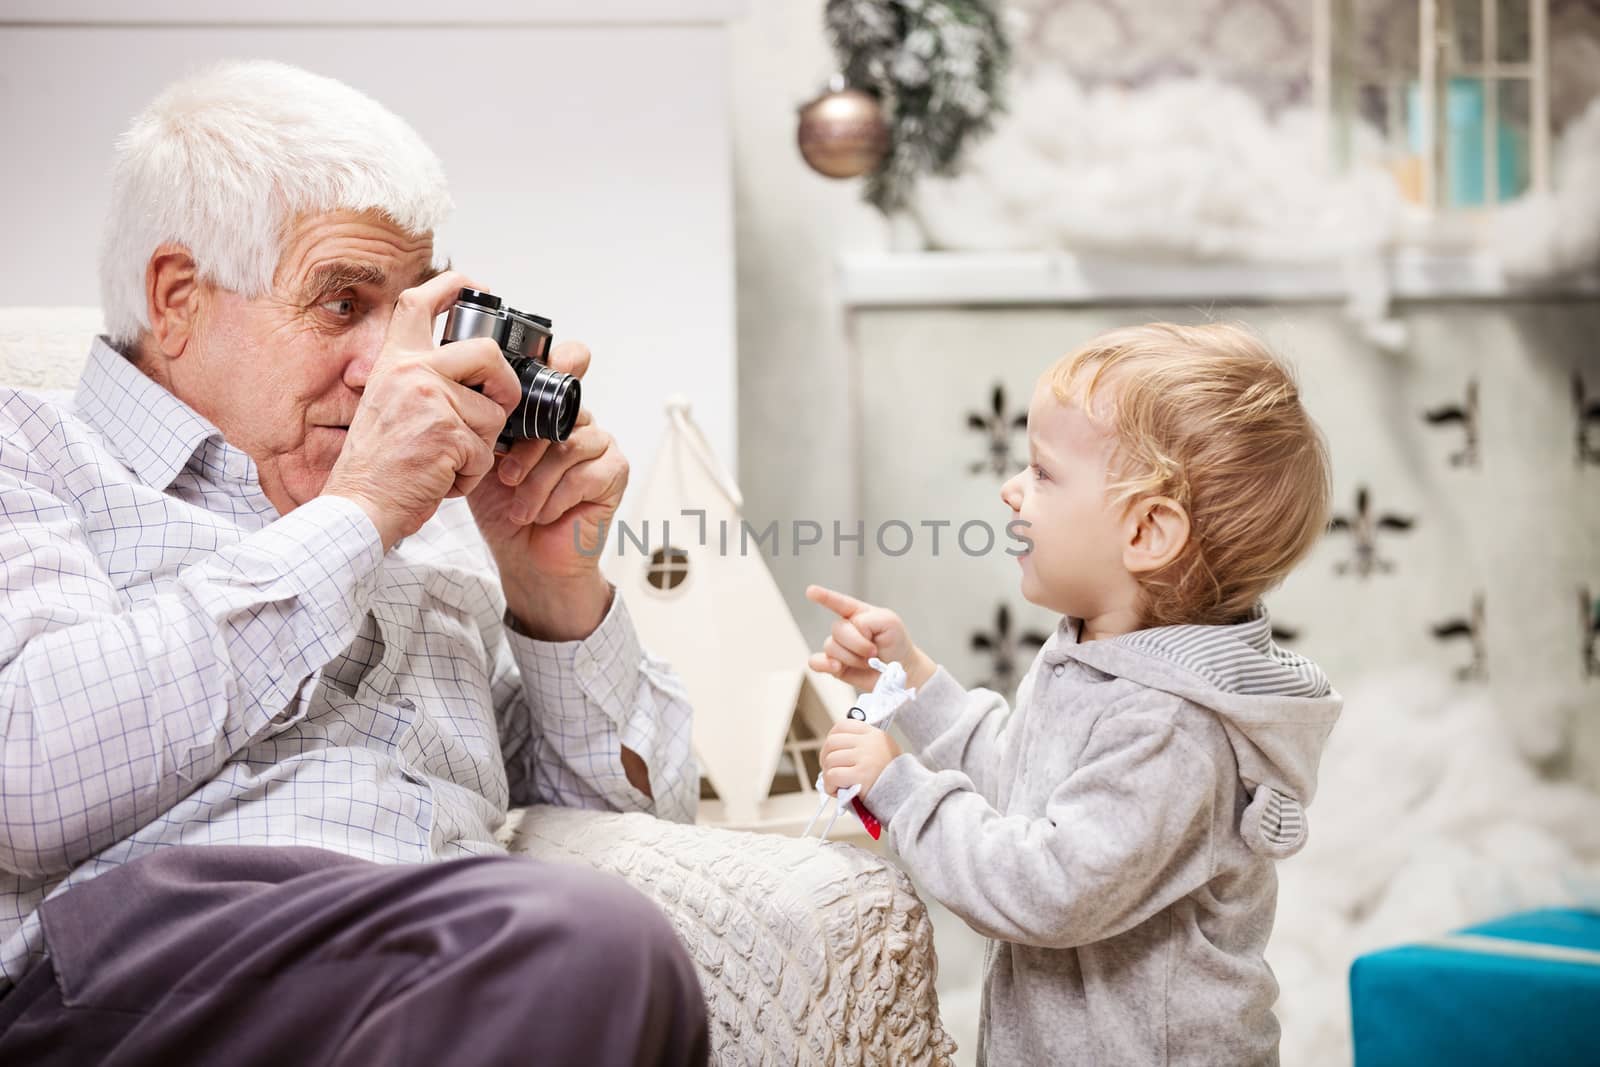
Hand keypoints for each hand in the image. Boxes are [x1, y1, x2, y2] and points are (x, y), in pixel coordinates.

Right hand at [324, 271, 520, 549]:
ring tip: (443, 459)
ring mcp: (430, 400)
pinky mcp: (448, 433)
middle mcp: (410, 372)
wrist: (359, 503)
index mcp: (394, 361)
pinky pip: (486, 452)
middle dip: (505, 384)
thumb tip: (477, 376)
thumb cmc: (377, 465)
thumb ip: (424, 381)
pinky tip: (441, 478)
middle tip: (498, 405)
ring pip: (493, 413)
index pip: (419, 302)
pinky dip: (472, 474)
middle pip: (487, 352)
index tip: (478, 288)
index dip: (453, 286)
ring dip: (480, 446)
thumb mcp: (389, 403)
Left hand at [468, 341, 628, 640]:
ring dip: (537, 481)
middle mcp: (577, 424)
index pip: (564, 367)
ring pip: (569, 445)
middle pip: (560, 411)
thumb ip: (486, 425)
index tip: (533, 377)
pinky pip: (586, 474)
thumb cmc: (506, 511)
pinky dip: (557, 498)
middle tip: (507, 476)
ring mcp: (600, 447)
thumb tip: (475, 395)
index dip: (559, 361)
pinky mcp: (615, 474)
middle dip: (527, 448)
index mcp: (548, 414)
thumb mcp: (483, 460)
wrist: (526, 560)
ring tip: (520, 505)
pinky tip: (544, 514)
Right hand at [806, 585, 936, 690]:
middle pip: (838, 629)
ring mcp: (839, 647)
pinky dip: (824, 664)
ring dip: (853, 657)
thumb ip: (867, 620)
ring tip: (868, 662)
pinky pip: (816, 662)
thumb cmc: (896, 643)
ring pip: (831, 647)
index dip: (824, 596)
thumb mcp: (889, 622)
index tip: (810, 591)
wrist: (900, 671)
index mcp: (858, 614)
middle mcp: (846, 629)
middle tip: (874, 651)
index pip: (838, 603)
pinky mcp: (834, 665)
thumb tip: (850, 633)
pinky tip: (837, 667)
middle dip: (858, 643)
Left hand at [821, 720, 901, 796]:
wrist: (907, 794)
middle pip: (832, 742)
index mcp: (874, 734)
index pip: (842, 726)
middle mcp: (869, 743)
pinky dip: (829, 785)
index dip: (831, 738)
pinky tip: (836, 790)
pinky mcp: (861, 775)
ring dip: (827, 774)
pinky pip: (833, 775)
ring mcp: (865, 757)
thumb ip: (862, 747)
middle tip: (829, 770)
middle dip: (825, 758)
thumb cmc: (892, 778)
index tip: (831, 751)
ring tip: (835, 784)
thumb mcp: (883, 752)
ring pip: (830, 760)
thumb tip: (834, 753)